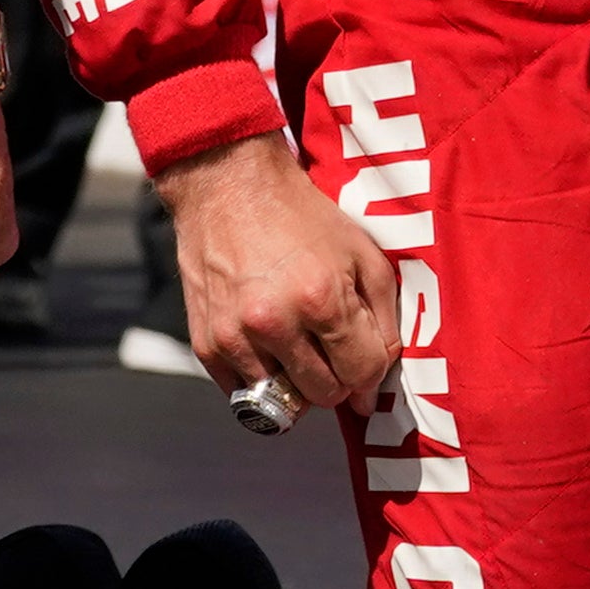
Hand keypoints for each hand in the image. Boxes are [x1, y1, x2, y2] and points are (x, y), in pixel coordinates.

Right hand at [159, 127, 396, 412]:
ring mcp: (235, 337)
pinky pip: (242, 394)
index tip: (363, 359)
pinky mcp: (206, 344)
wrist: (228, 185)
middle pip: (324, 395)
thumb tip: (376, 386)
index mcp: (321, 299)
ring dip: (297, 382)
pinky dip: (261, 378)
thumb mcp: (362, 253)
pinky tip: (266, 343)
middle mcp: (275, 324)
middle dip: (337, 378)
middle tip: (331, 348)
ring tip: (297, 344)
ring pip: (283, 403)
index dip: (370, 372)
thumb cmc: (301, 216)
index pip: (361, 374)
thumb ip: (383, 320)